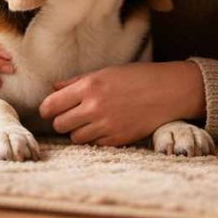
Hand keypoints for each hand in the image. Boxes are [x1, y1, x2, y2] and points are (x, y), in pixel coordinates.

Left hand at [38, 61, 205, 146]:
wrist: (169, 91)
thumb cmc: (138, 77)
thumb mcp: (106, 72)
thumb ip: (77, 82)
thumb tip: (54, 89)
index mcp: (89, 86)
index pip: (51, 105)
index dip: (47, 109)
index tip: (50, 110)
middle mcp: (95, 107)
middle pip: (60, 124)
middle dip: (62, 120)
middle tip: (72, 115)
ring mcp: (106, 125)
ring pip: (75, 137)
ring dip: (78, 131)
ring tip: (91, 121)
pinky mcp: (117, 139)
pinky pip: (94, 144)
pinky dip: (95, 138)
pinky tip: (106, 127)